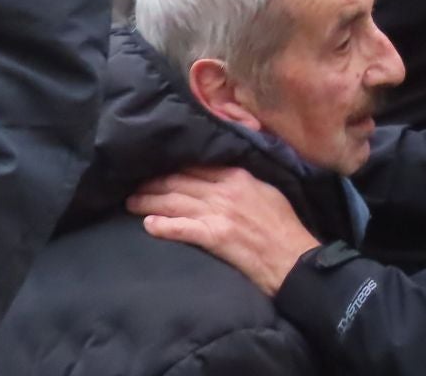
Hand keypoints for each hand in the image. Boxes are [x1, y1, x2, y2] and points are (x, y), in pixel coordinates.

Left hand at [129, 168, 317, 297]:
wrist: (294, 258)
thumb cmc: (284, 227)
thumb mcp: (267, 192)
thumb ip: (242, 182)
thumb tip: (222, 176)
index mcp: (238, 176)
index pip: (196, 167)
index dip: (172, 169)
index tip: (155, 171)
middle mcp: (225, 191)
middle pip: (180, 182)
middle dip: (153, 184)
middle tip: (133, 186)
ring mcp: (219, 213)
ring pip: (175, 202)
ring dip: (149, 203)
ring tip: (131, 203)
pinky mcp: (215, 237)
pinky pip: (182, 228)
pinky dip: (163, 226)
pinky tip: (147, 226)